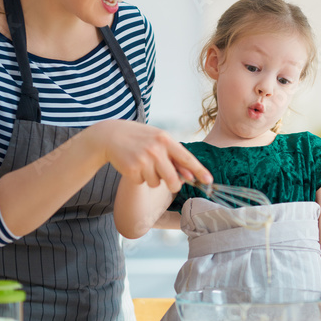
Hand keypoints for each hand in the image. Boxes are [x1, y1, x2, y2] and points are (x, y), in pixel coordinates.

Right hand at [91, 120, 211, 192]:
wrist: (111, 135)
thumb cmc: (140, 138)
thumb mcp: (158, 139)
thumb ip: (174, 156)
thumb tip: (190, 176)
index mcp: (165, 139)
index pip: (187, 158)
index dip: (199, 171)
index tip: (209, 181)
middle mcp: (155, 149)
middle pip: (173, 179)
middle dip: (174, 184)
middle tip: (171, 182)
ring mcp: (143, 160)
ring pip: (157, 183)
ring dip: (152, 178)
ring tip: (144, 164)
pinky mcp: (131, 169)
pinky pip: (143, 183)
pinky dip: (140, 178)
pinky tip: (134, 166)